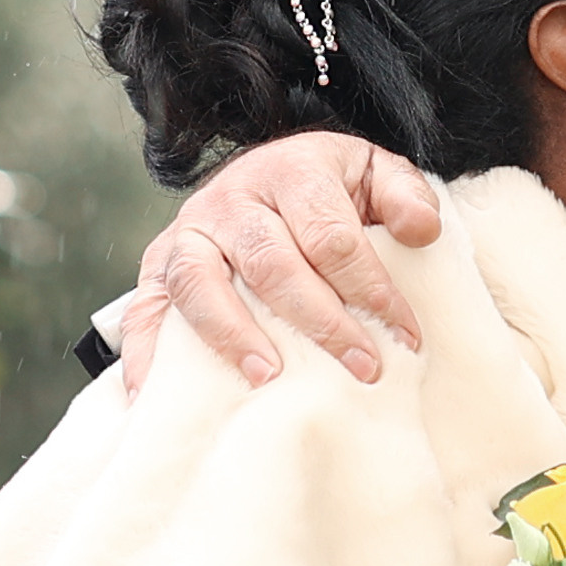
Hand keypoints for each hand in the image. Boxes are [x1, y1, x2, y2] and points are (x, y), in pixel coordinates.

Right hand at [120, 134, 441, 393]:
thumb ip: (405, 196)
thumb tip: (420, 230)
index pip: (332, 237)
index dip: (371, 289)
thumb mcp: (376, 174)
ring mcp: (190, 232)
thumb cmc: (331, 189)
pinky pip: (145, 307)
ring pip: (201, 282)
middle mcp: (233, 198)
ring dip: (234, 335)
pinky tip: (156, 393)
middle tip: (363, 367)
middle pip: (273, 264)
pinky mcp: (158, 266)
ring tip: (269, 377)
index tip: (406, 336)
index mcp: (292, 171)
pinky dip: (145, 351)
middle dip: (322, 322)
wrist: (268, 175)